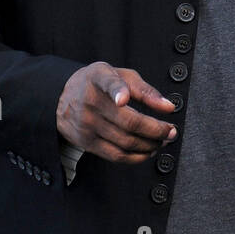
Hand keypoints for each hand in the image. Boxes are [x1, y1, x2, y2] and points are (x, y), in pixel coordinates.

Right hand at [56, 62, 177, 163]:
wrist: (63, 96)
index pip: (109, 84)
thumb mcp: (121, 76)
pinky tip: (147, 151)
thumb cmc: (99, 84)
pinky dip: (136, 157)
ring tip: (162, 141)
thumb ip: (146, 90)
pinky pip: (115, 155)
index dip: (117, 91)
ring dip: (150, 145)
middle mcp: (90, 101)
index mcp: (99, 78)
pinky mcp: (86, 142)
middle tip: (171, 132)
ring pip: (125, 142)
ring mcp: (87, 124)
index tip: (123, 99)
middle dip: (156, 130)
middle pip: (129, 122)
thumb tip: (168, 108)